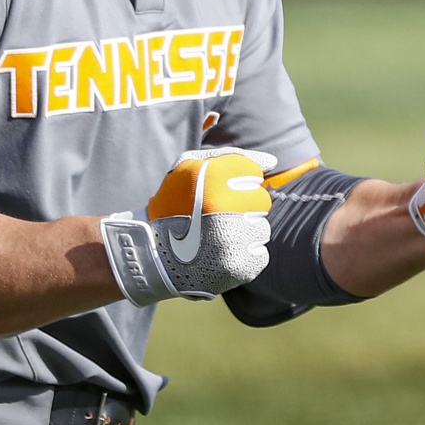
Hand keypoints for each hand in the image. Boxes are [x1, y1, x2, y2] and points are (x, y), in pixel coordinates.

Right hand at [101, 148, 275, 304]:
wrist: (152, 253)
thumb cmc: (174, 205)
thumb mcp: (190, 166)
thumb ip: (233, 157)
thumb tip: (272, 162)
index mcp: (211, 178)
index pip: (253, 172)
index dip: (237, 182)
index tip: (220, 192)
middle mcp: (223, 208)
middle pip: (262, 200)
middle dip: (244, 206)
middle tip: (220, 216)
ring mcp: (232, 241)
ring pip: (262, 229)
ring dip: (244, 232)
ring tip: (218, 237)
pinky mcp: (237, 267)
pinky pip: (260, 255)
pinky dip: (244, 256)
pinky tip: (222, 255)